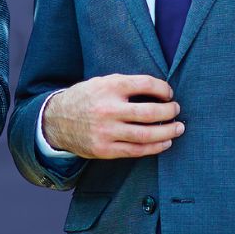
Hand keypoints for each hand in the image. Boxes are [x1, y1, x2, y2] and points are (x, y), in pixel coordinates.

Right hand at [42, 74, 181, 158]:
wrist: (56, 120)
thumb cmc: (86, 99)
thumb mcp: (102, 82)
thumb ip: (127, 85)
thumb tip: (160, 90)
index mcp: (108, 87)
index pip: (145, 85)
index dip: (163, 89)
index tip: (169, 93)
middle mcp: (107, 110)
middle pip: (149, 112)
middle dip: (169, 112)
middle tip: (176, 110)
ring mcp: (105, 132)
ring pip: (145, 135)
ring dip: (167, 132)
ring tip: (178, 128)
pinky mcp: (104, 149)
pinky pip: (135, 150)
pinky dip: (154, 147)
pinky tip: (164, 142)